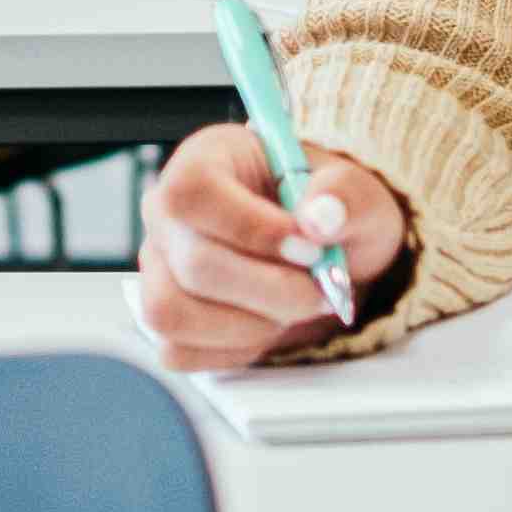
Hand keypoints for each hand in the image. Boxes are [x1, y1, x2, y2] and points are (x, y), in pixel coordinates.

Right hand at [136, 121, 411, 369]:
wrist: (321, 254)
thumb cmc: (327, 214)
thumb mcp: (355, 193)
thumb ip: (345, 196)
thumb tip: (320, 218)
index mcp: (203, 161)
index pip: (192, 191)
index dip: (250, 227)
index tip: (310, 248)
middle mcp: (166, 214)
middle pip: (194, 264)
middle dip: (273, 290)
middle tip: (323, 290)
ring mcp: (157, 268)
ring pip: (173, 313)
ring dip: (251, 325)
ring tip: (294, 307)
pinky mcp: (163, 316)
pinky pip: (178, 350)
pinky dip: (234, 349)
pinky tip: (268, 324)